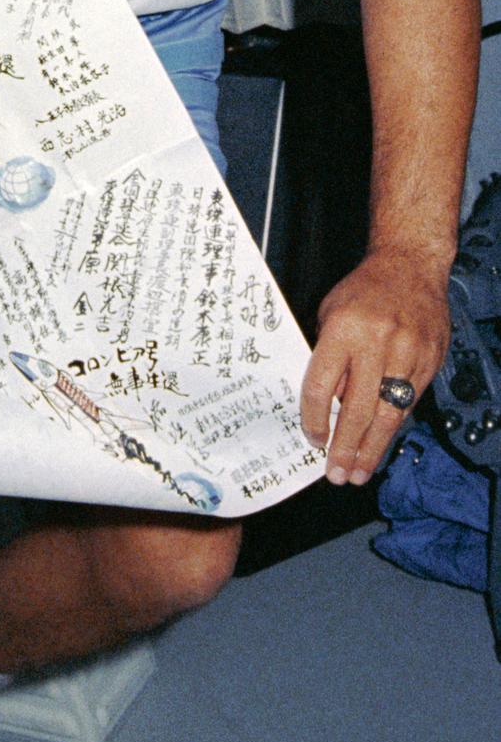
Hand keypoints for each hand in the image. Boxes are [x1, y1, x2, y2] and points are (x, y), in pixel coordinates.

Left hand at [300, 249, 449, 485]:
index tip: (312, 438)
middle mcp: (377, 343)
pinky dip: (393, 429)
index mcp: (344, 329)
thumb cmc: (364, 290)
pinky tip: (382, 445)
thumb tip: (326, 405)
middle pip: (357, 409)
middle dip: (345, 448)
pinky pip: (409, 404)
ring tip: (359, 473)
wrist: (410, 267)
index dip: (315, 418)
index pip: (323, 385)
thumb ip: (328, 357)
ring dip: (372, 450)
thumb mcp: (330, 314)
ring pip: (388, 415)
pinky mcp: (429, 362)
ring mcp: (408, 354)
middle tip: (336, 474)